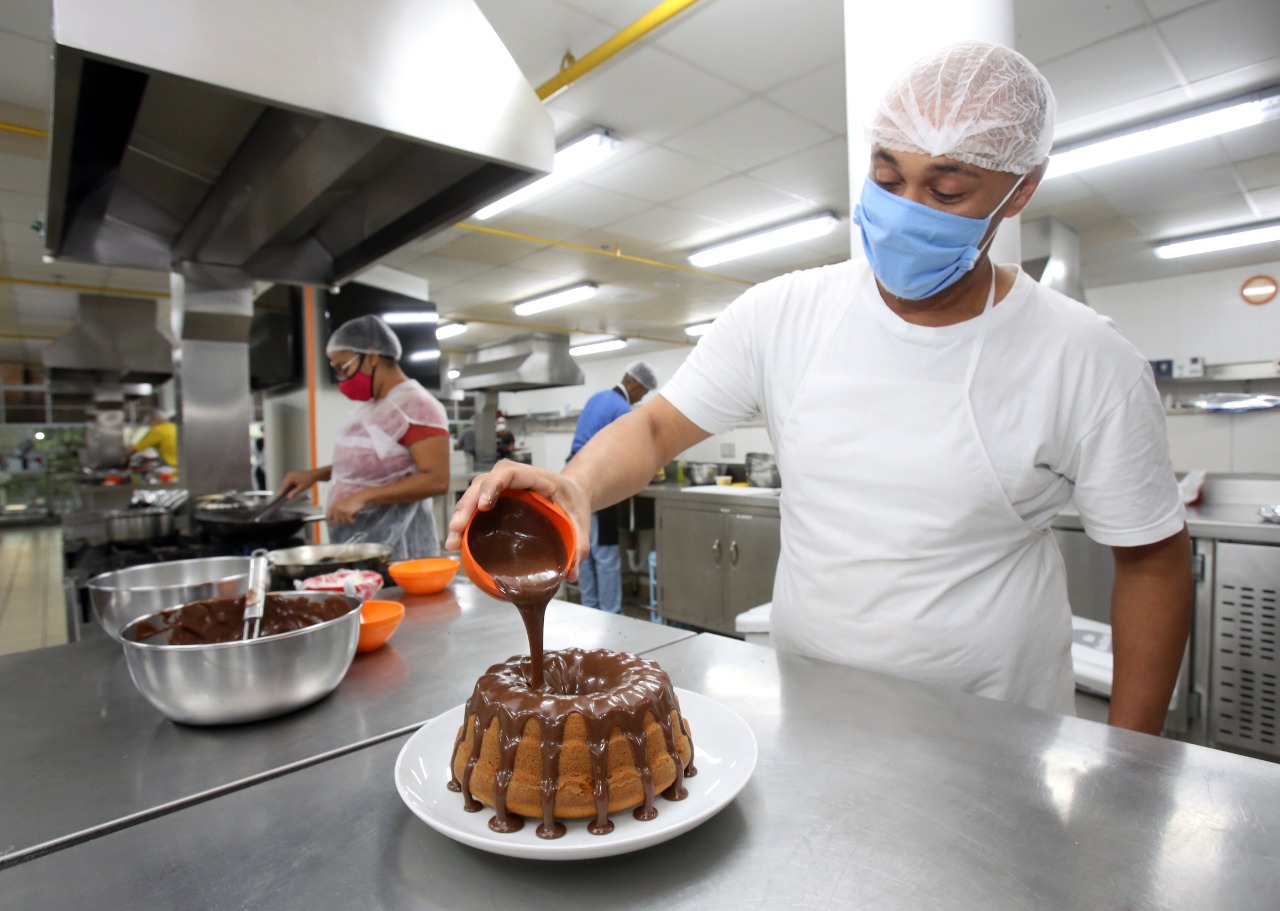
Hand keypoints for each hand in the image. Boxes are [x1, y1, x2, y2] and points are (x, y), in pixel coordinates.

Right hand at [279, 469, 319, 498]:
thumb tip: (289, 497)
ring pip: (285, 483)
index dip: (281, 491)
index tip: (279, 496)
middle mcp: (289, 474)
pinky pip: (288, 481)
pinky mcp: (291, 475)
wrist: (313, 475)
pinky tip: (290, 490)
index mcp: (291, 477)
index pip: (284, 485)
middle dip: (284, 490)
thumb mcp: (302, 488)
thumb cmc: (309, 480)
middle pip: (284, 484)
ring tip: (287, 494)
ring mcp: (290, 474)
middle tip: (284, 497)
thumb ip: (294, 492)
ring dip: (286, 488)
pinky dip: (288, 485)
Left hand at [325, 491, 369, 525]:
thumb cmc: (352, 501)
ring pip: (343, 522)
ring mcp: (341, 510)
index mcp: (333, 505)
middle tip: (347, 520)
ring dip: (348, 521)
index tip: (332, 526)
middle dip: (342, 522)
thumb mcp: (341, 504)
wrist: (360, 497)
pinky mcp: (347, 512)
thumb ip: (336, 511)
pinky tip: (354, 517)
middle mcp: (336, 508)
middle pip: (336, 521)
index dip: (329, 523)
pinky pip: (348, 521)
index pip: (328, 517)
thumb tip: (334, 521)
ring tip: (352, 516)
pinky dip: (352, 520)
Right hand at [444, 461, 591, 580]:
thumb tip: (571, 574)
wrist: (572, 493)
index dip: (493, 485)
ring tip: (452, 542)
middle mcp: (515, 478)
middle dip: (467, 504)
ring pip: (474, 493)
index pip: (509, 472)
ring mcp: (502, 487)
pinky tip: (457, 542)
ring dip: (460, 514)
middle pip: (483, 483)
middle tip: (457, 529)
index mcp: (537, 477)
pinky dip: (465, 521)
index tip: (484, 505)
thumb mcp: (582, 522)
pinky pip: (476, 504)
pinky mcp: (496, 499)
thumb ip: (580, 546)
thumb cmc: (574, 502)